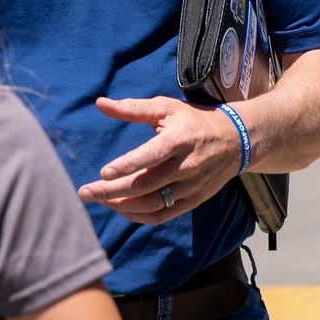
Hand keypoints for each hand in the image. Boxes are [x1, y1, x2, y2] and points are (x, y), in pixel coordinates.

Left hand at [77, 96, 239, 224]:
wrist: (234, 141)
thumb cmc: (192, 121)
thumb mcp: (166, 108)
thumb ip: (132, 108)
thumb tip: (100, 103)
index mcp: (179, 140)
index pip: (151, 156)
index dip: (127, 166)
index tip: (103, 172)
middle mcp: (186, 166)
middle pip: (144, 185)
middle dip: (111, 192)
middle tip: (84, 193)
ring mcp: (190, 187)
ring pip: (151, 204)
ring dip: (122, 206)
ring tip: (99, 201)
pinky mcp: (192, 201)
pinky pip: (162, 216)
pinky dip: (139, 216)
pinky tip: (121, 209)